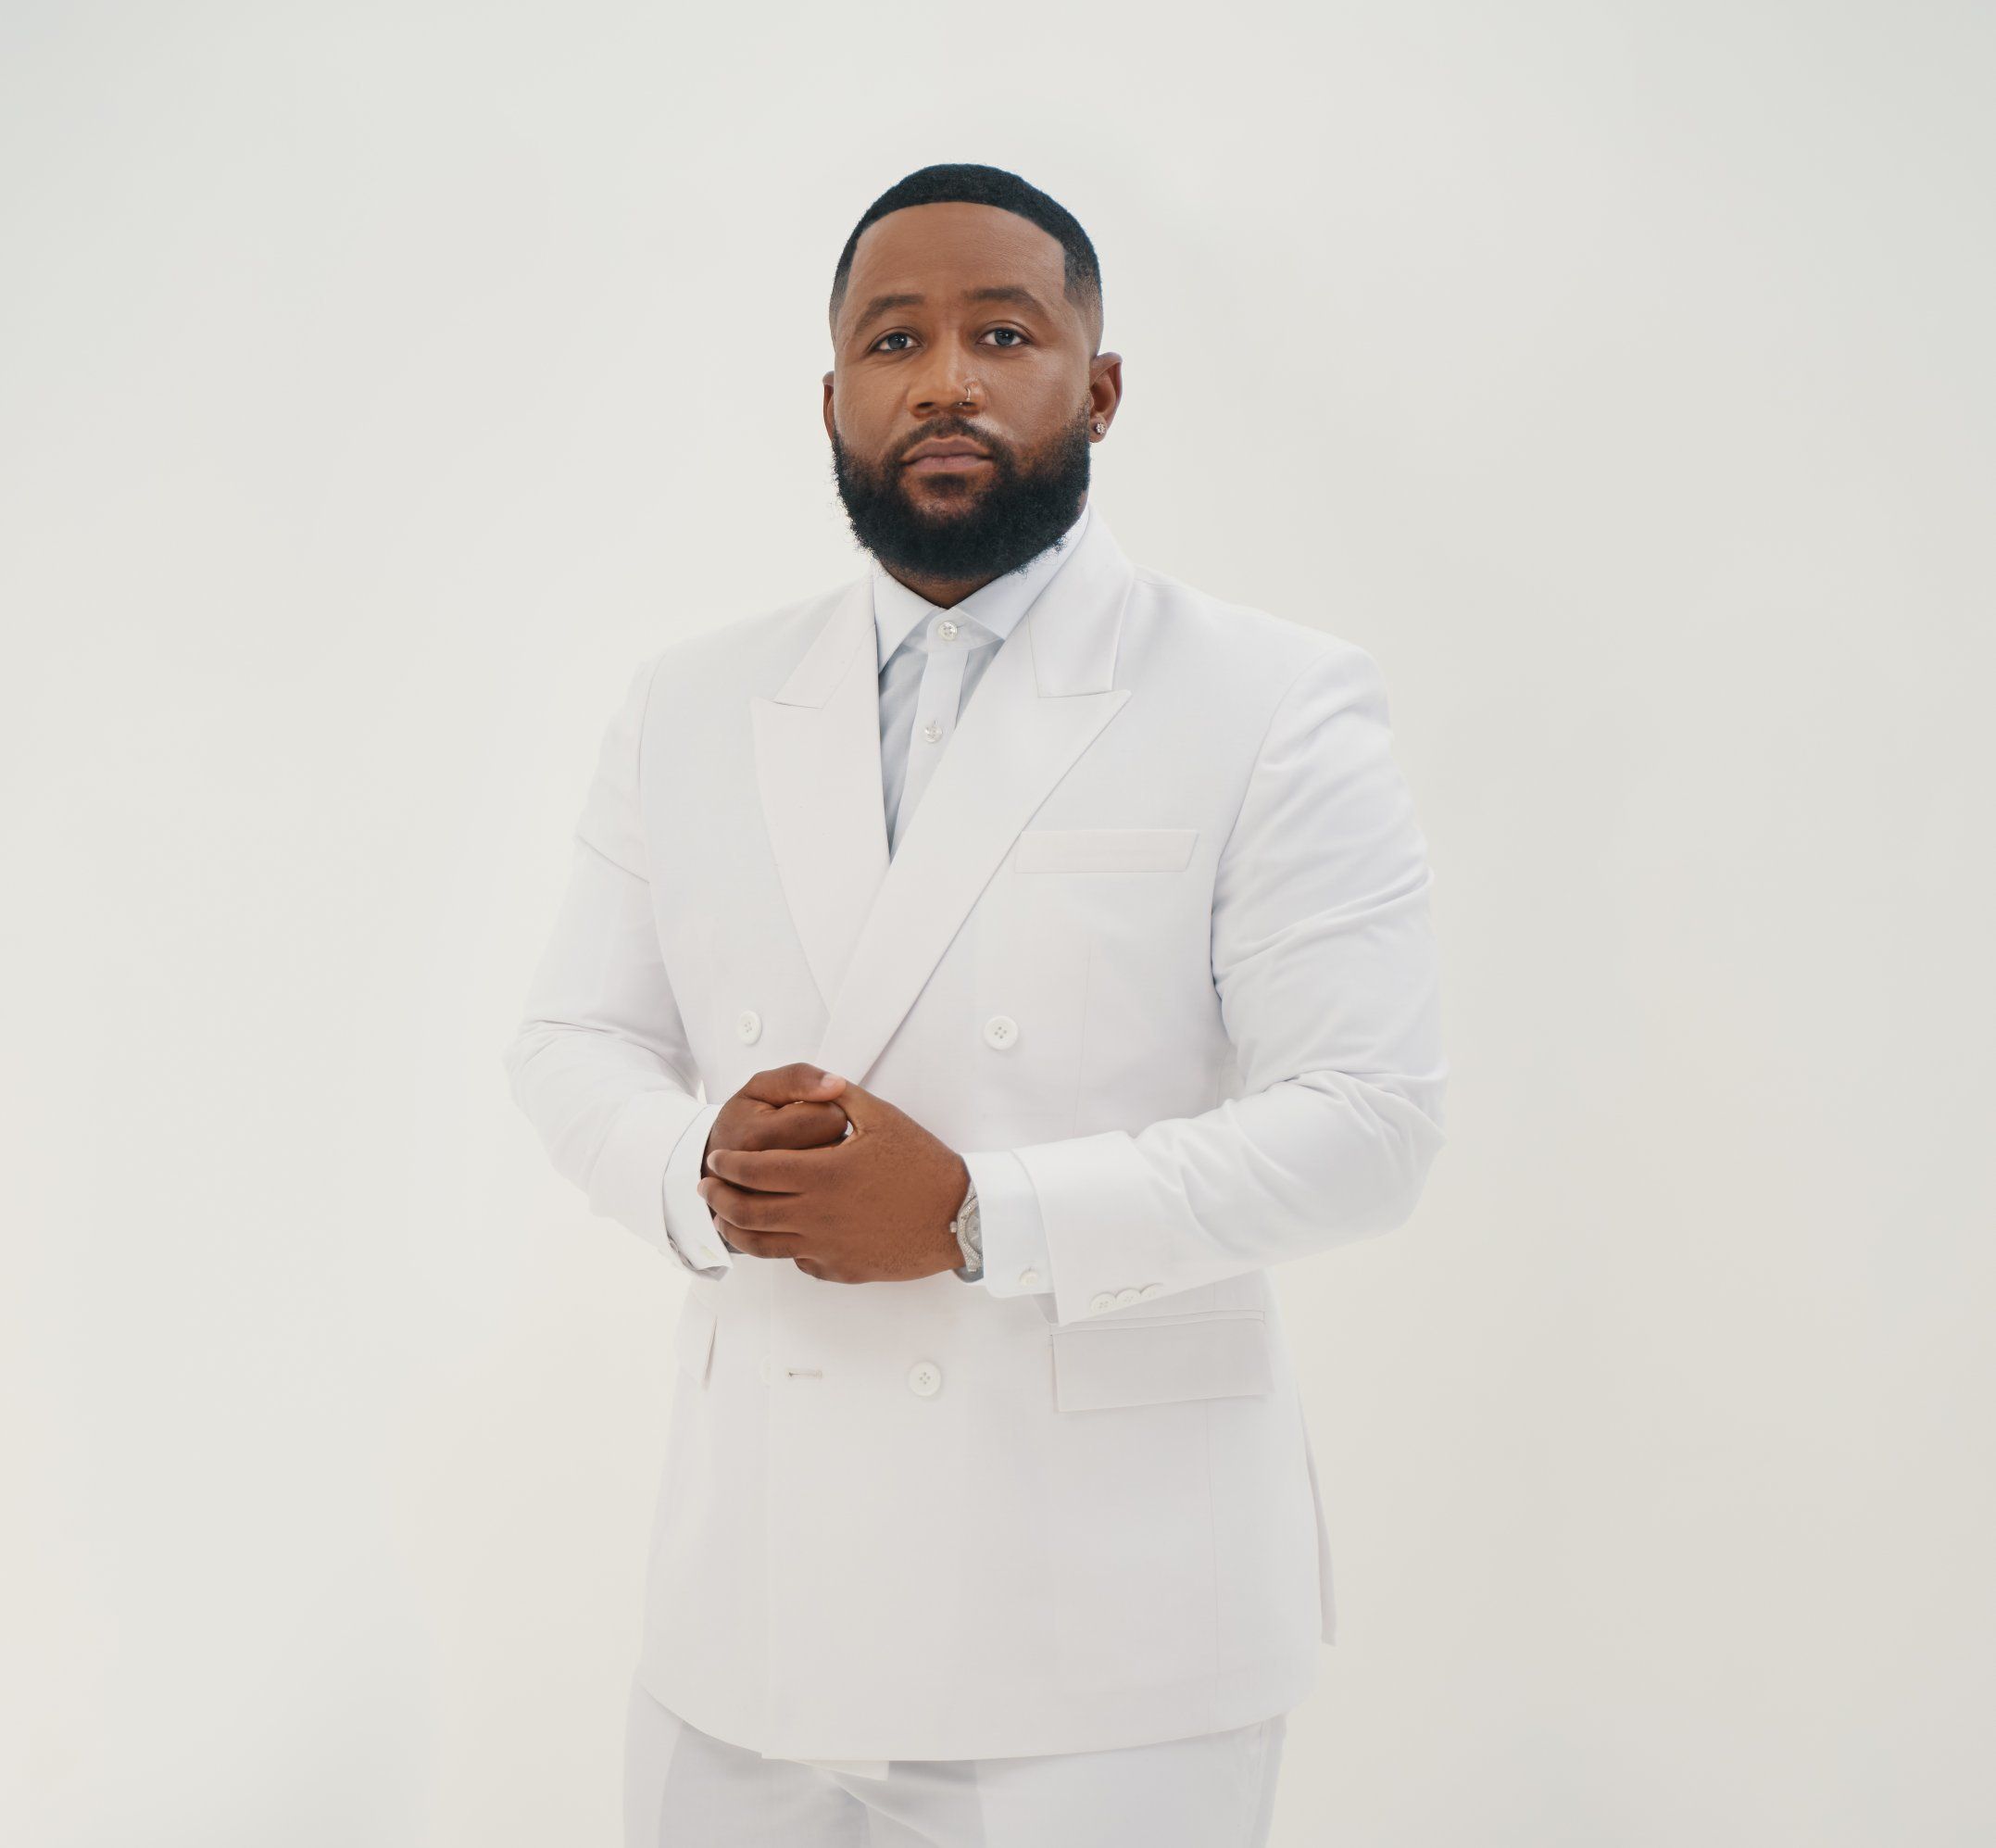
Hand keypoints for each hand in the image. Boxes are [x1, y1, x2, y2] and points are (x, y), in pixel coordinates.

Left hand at [697, 1080, 969, 1283]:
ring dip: (735, 1229)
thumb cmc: (923, 1164)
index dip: (729, 1165)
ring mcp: (826, 1246)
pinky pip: (797, 1260)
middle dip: (718, 1197)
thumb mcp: (884, 1118)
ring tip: (724, 1219)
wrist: (960, 1216)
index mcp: (822, 1173)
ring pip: (763, 1243)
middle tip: (706, 1187)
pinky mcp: (840, 1269)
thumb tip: (822, 1081)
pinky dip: (781, 1247)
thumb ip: (843, 1097)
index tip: (717, 1159)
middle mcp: (816, 1213)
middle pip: (747, 1209)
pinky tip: (780, 1236)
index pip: (756, 1170)